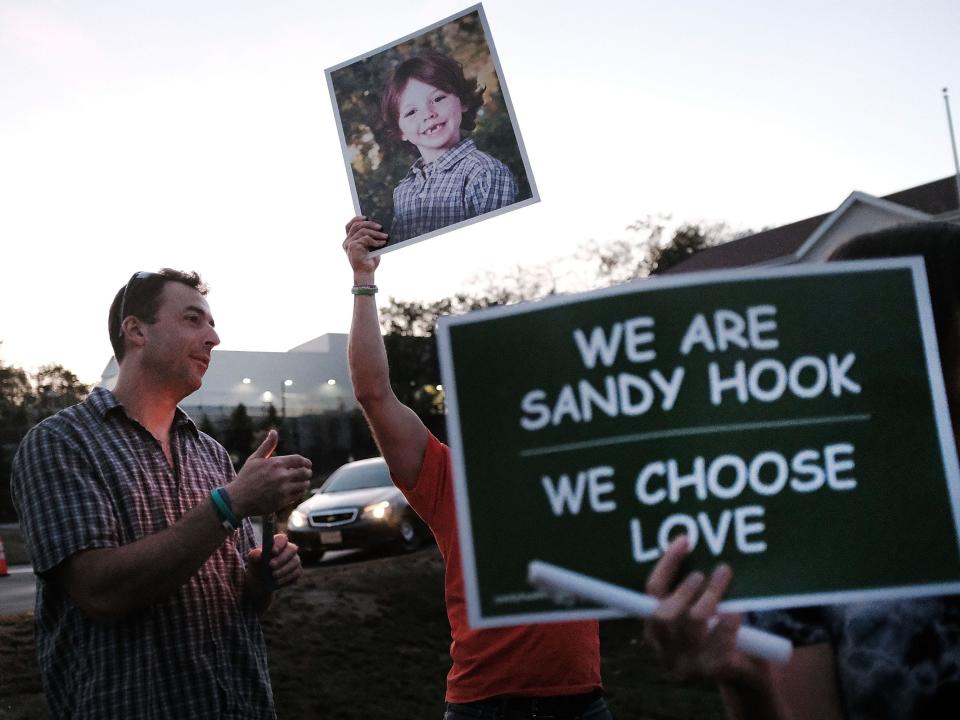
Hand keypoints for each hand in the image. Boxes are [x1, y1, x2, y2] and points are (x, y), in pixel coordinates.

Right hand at [229, 430, 311, 517]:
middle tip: (307, 473)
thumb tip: (274, 431)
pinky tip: (297, 490)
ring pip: (304, 484)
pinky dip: (300, 492)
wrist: (237, 499)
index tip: (308, 464)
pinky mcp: (282, 501)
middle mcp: (281, 476)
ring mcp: (282, 490)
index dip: (306, 462)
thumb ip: (267, 446)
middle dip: (307, 472)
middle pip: (305, 472)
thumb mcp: (255, 459)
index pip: (299, 460)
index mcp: (276, 464)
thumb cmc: (246, 477)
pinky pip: (298, 495)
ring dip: (305, 482)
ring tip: (303, 482)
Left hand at [248, 533, 301, 588]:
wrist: (261, 581)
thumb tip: (259, 554)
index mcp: (278, 543)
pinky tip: (278, 581)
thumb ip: (254, 555)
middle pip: (292, 549)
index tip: (274, 551)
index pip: (282, 539)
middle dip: (282, 558)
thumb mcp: (253, 560)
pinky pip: (296, 573)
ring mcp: (294, 560)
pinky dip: (286, 578)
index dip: (280, 544)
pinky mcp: (297, 571)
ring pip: (294, 562)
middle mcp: (289, 549)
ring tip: (273, 575)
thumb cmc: (257, 566)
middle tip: (272, 565)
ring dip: (284, 569)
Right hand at [343, 216, 386, 281]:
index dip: (357, 219)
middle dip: (370, 224)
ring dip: (375, 233)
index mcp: (349, 241)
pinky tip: (382, 243)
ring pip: (362, 230)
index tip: (367, 217)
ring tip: (385, 236)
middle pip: (356, 225)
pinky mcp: (353, 246)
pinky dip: (375, 240)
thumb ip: (370, 237)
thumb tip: (378, 227)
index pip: (349, 225)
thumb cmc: (369, 262)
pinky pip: (366, 238)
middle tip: (381, 227)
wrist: (366, 274)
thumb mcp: (370, 247)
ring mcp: (349, 244)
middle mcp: (347, 241)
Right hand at [644, 536, 759, 682]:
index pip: (651, 591)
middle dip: (684, 589)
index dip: (666, 564)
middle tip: (703, 573)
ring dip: (711, 595)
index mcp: (654, 630)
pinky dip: (728, 622)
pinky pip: (720, 640)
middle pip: (664, 615)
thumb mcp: (697, 612)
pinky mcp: (713, 671)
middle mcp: (666, 650)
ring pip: (693, 622)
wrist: (743, 671)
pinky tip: (736, 613)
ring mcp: (688, 664)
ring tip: (723, 576)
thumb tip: (695, 545)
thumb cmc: (716, 632)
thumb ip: (691, 588)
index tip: (684, 541)